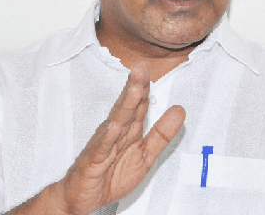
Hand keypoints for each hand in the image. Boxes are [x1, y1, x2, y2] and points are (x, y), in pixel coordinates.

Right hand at [51, 61, 185, 214]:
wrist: (85, 197)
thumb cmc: (110, 174)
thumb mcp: (145, 155)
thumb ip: (162, 134)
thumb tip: (180, 110)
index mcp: (127, 129)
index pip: (138, 104)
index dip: (144, 87)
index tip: (148, 66)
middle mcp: (115, 132)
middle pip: (127, 106)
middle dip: (135, 86)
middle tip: (141, 67)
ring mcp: (103, 144)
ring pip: (116, 121)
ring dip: (125, 105)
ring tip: (135, 88)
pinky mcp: (94, 160)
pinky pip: (103, 148)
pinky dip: (108, 137)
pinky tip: (115, 126)